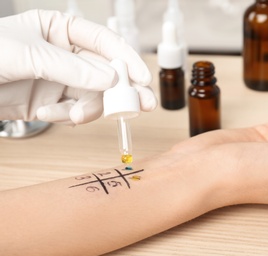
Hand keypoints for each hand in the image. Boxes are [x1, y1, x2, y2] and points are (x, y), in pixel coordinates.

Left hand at [0, 9, 156, 124]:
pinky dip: (67, 117)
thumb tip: (111, 80)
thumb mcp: (29, 56)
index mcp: (61, 30)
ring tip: (73, 117)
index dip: (125, 59)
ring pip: (94, 96)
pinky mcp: (53, 103)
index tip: (140, 78)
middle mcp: (66, 55)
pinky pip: (76, 111)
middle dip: (123, 90)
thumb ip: (72, 68)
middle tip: (142, 105)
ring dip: (89, 109)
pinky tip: (48, 114)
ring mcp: (62, 80)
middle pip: (107, 71)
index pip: (104, 42)